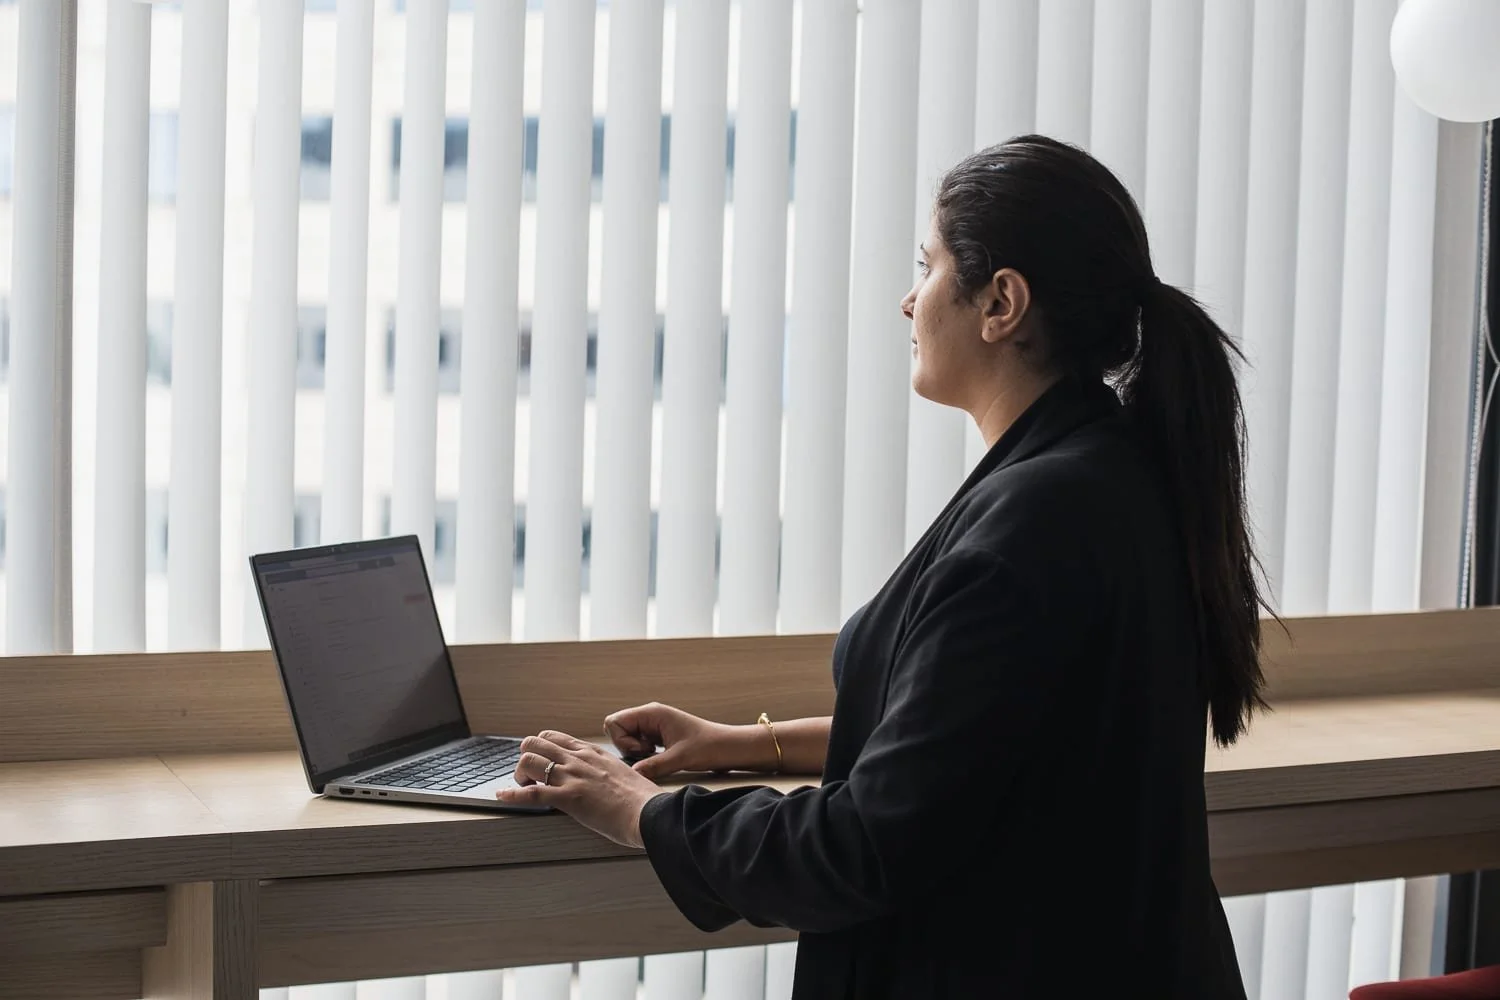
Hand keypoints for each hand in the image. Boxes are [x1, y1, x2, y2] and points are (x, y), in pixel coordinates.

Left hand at [495, 730, 662, 848]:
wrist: (649, 812)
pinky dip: (511, 795)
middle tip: (528, 775)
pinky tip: (501, 797)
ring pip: (529, 761)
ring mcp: (572, 777)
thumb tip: (601, 780)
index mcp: (591, 753)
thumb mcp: (622, 774)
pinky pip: (530, 794)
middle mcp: (578, 759)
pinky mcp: (568, 798)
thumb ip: (606, 772)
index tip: (539, 762)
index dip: (540, 748)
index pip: (554, 737)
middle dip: (525, 757)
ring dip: (519, 775)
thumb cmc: (641, 799)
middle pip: (535, 743)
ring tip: (523, 788)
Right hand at [604, 702, 762, 779]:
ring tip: (656, 756)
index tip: (643, 751)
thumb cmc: (709, 747)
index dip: (622, 740)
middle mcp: (650, 716)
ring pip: (627, 738)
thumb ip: (653, 766)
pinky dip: (643, 754)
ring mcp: (653, 726)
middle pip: (617, 729)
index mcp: (652, 713)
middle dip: (626, 746)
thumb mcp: (680, 759)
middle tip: (647, 755)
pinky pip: (638, 744)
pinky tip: (659, 758)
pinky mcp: (658, 737)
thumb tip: (632, 775)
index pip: (614, 721)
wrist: (729, 748)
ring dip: (635, 751)